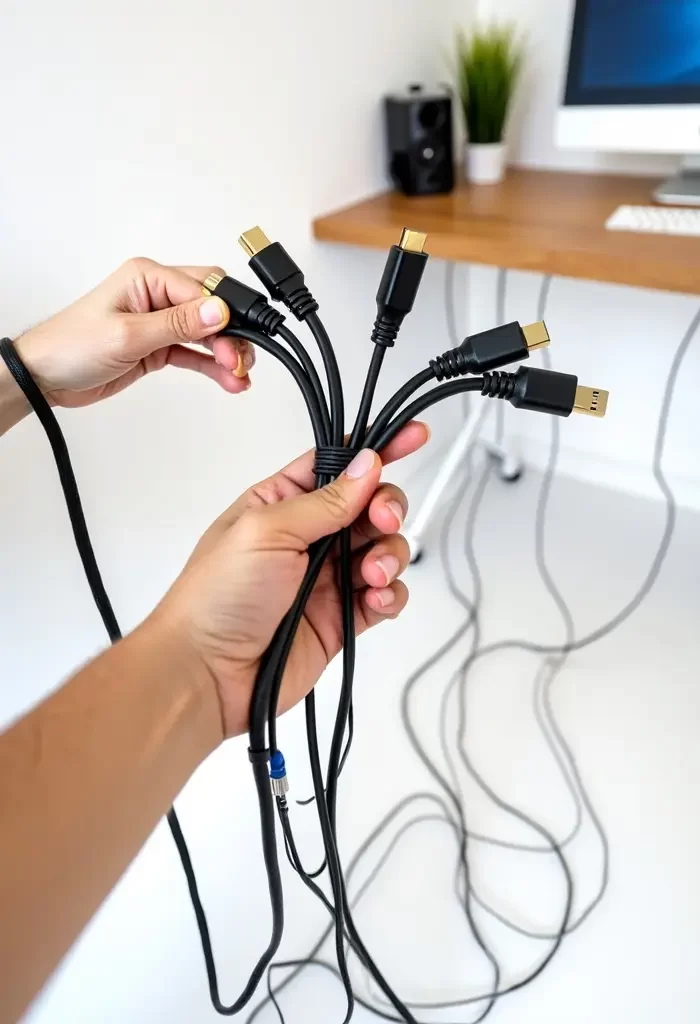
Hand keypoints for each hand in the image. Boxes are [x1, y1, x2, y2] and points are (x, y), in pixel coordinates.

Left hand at [13, 257, 253, 407]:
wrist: (44, 377)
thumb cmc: (70, 345)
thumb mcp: (129, 334)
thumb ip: (178, 324)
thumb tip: (218, 311)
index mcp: (147, 277)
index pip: (201, 289)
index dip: (224, 316)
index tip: (236, 342)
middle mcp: (155, 294)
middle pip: (211, 306)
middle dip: (232, 333)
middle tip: (242, 360)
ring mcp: (158, 321)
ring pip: (207, 332)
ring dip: (226, 353)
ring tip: (240, 375)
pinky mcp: (157, 345)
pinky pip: (194, 353)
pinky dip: (212, 366)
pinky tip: (228, 379)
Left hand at [155, 423, 428, 738]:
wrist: (206, 673)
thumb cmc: (215, 598)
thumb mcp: (266, 530)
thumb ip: (325, 501)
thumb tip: (366, 465)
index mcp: (282, 504)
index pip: (337, 466)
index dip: (376, 450)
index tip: (412, 438)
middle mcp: (308, 538)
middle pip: (369, 506)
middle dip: (386, 507)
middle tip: (381, 520)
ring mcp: (326, 579)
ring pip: (383, 550)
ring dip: (389, 554)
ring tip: (371, 573)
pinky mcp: (340, 619)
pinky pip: (383, 597)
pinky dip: (390, 594)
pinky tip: (376, 598)